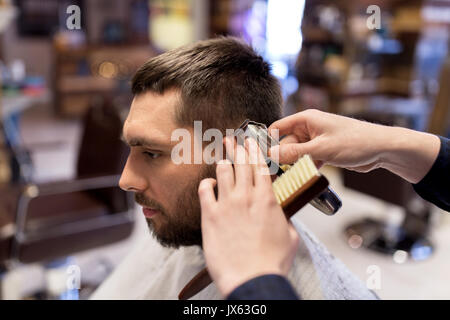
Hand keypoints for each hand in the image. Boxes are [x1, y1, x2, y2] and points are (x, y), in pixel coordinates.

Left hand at [198, 137, 298, 296]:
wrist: (251, 278)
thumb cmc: (271, 262)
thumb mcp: (290, 238)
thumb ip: (284, 221)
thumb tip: (281, 217)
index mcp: (267, 200)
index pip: (260, 167)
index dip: (255, 151)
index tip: (252, 142)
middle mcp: (246, 196)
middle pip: (242, 164)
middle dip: (239, 148)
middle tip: (234, 139)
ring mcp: (227, 204)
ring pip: (224, 171)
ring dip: (225, 161)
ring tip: (223, 155)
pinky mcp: (210, 215)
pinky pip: (204, 190)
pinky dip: (206, 183)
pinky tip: (209, 183)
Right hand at [268, 109, 439, 182]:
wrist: (381, 149)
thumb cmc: (355, 142)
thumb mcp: (321, 149)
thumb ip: (294, 152)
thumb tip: (271, 154)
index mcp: (306, 119)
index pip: (278, 128)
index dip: (269, 141)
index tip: (263, 158)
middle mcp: (309, 128)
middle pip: (286, 144)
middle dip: (284, 158)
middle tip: (280, 174)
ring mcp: (316, 140)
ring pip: (297, 154)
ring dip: (296, 165)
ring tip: (295, 176)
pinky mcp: (323, 151)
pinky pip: (308, 159)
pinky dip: (307, 168)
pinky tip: (308, 176)